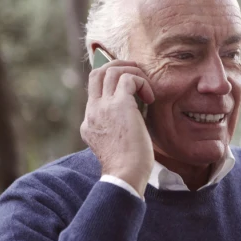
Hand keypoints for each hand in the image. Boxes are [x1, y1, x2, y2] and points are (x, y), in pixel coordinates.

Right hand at [80, 60, 154, 196]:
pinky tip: (151, 98)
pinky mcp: (119, 105)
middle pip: (96, 73)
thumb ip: (119, 128)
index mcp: (90, 122)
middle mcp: (93, 111)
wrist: (126, 174)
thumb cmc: (128, 166)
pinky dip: (142, 82)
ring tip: (146, 86)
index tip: (131, 88)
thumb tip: (136, 115)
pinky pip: (128, 78)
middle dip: (117, 66)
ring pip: (111, 70)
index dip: (112, 83)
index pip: (95, 90)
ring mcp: (103, 106)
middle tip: (136, 74)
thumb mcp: (117, 144)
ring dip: (133, 72)